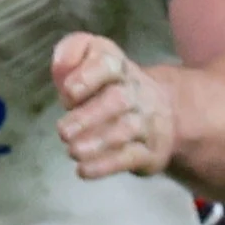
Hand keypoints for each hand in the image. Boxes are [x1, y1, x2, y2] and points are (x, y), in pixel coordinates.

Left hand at [55, 32, 177, 179]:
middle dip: (87, 117)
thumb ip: (71, 54)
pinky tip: (84, 170)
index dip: (87, 76)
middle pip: (117, 100)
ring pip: (126, 130)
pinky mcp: (150, 150)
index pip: (107, 63)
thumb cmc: (109, 84)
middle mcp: (136, 92)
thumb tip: (61, 67)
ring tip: (72, 151)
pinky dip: (106, 165)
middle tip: (63, 131)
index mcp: (117, 66)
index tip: (68, 92)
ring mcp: (146, 121)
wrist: (163, 110)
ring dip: (97, 142)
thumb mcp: (90, 58)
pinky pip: (131, 157)